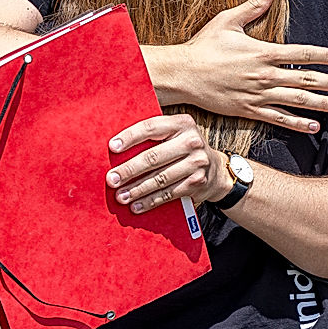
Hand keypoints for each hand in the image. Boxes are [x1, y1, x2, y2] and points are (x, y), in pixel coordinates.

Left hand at [105, 113, 230, 212]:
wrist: (215, 169)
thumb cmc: (184, 148)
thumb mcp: (175, 134)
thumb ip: (154, 135)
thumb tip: (116, 147)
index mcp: (182, 123)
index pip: (151, 127)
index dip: (130, 137)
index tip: (112, 147)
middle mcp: (192, 141)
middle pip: (153, 157)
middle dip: (129, 170)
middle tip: (111, 179)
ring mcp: (197, 163)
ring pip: (159, 178)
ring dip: (137, 189)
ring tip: (120, 196)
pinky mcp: (197, 182)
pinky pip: (168, 194)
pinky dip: (150, 201)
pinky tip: (136, 206)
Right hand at [159, 0, 327, 133]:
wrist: (183, 74)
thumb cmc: (204, 46)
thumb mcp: (228, 20)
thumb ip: (253, 5)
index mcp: (264, 52)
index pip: (302, 54)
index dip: (325, 56)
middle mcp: (265, 76)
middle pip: (306, 80)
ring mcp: (258, 95)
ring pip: (297, 102)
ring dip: (321, 104)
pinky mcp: (249, 110)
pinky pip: (278, 119)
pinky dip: (297, 124)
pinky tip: (312, 126)